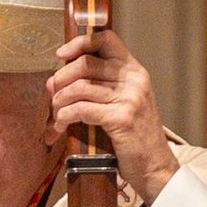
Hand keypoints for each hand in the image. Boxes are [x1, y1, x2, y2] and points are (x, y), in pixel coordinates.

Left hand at [48, 30, 178, 204]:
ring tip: (54, 114)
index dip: (80, 43)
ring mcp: (129, 99)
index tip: (61, 54)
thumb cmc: (136, 138)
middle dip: (61, 78)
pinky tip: (60, 125)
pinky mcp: (121, 119)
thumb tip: (66, 76)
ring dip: (59, 101)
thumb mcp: (128, 103)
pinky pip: (81, 110)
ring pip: (80, 87)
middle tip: (51, 93)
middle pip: (86, 64)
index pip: (106, 39)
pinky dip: (65, 117)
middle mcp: (134, 80)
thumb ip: (107, 86)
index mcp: (135, 71)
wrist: (155, 167)